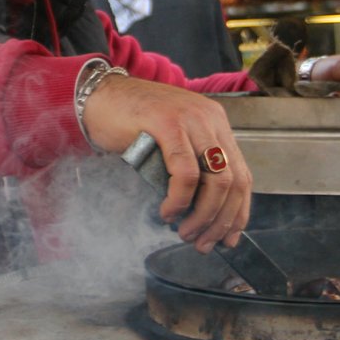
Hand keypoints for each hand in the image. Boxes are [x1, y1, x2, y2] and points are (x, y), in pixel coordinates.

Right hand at [82, 75, 251, 252]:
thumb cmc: (129, 121)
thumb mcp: (172, 140)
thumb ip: (191, 163)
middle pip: (234, 180)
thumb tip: (203, 210)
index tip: (227, 237)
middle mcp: (210, 119)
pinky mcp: (169, 124)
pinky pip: (185, 173)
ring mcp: (191, 120)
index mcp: (215, 123)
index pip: (242, 174)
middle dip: (221, 221)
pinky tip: (167, 212)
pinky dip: (179, 200)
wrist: (97, 97)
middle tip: (203, 242)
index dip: (238, 212)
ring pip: (216, 179)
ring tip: (185, 232)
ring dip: (203, 215)